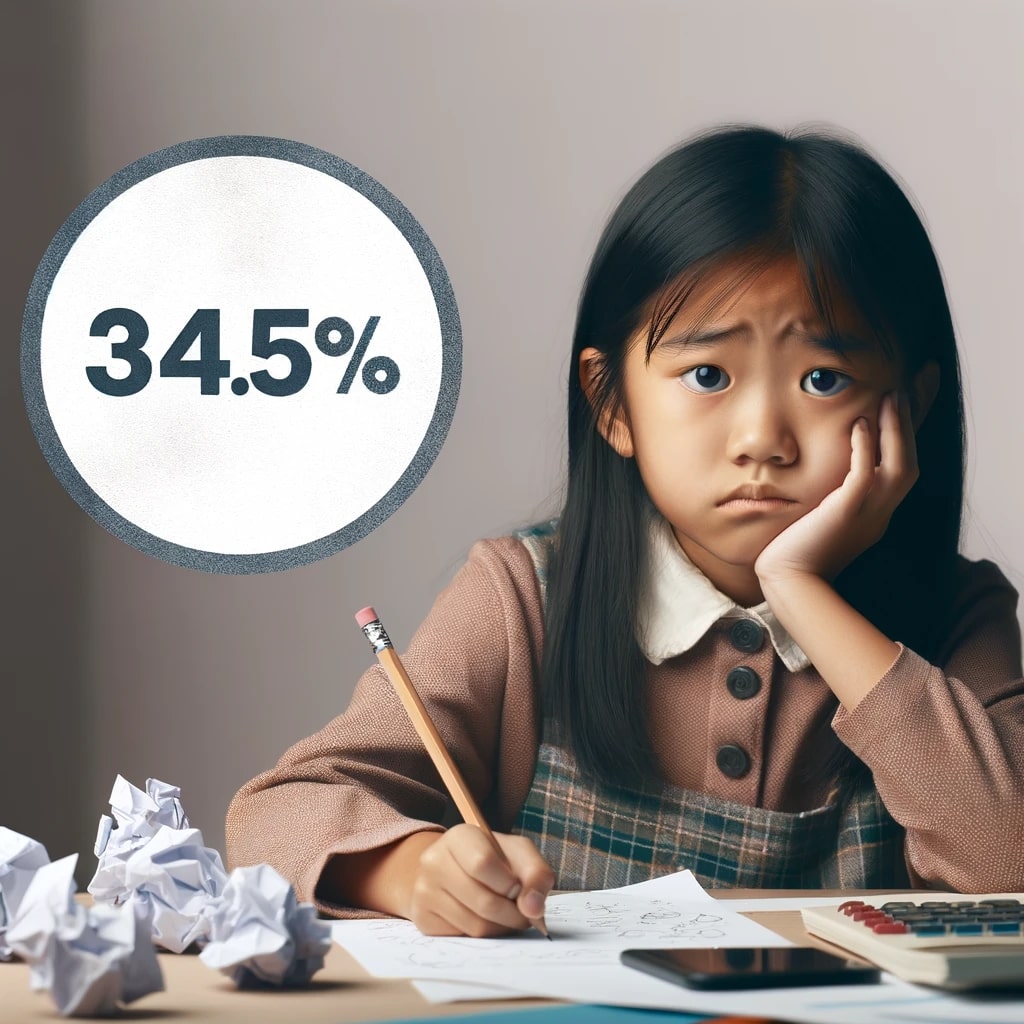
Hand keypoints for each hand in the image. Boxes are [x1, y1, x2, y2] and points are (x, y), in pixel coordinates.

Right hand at [406, 824, 554, 936]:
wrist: (452, 870)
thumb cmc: (493, 859)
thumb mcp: (518, 854)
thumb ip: (536, 874)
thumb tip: (534, 909)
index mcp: (459, 836)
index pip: (483, 864)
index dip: (509, 884)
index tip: (519, 889)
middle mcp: (434, 861)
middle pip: (483, 902)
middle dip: (513, 915)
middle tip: (524, 914)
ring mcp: (424, 891)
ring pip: (475, 927)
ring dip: (502, 928)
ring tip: (507, 917)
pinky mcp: (423, 919)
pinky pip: (463, 939)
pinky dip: (484, 937)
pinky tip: (486, 921)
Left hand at [755, 391, 917, 585]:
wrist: (788, 582)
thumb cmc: (793, 553)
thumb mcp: (819, 520)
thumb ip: (828, 498)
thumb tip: (820, 478)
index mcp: (875, 514)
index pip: (900, 467)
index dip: (908, 434)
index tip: (909, 400)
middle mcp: (879, 513)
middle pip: (910, 462)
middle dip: (913, 422)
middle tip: (914, 385)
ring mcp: (867, 515)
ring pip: (898, 465)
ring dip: (897, 430)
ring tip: (893, 396)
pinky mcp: (845, 514)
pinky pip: (864, 475)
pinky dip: (866, 449)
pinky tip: (861, 424)